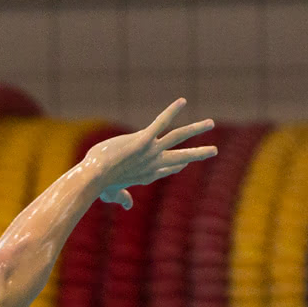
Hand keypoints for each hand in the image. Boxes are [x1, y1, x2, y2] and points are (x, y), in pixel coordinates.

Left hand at [83, 98, 217, 209]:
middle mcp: (153, 163)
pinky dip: (172, 111)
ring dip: (196, 129)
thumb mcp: (111, 194)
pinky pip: (161, 122)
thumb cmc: (98, 186)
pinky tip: (182, 101)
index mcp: (146, 175)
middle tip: (214, 151)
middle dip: (198, 154)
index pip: (165, 170)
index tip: (184, 165)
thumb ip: (121, 197)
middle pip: (181, 157)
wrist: (93, 178)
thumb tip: (127, 205)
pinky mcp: (144, 140)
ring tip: (210, 123)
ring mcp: (150, 151)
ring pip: (178, 137)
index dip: (175, 167)